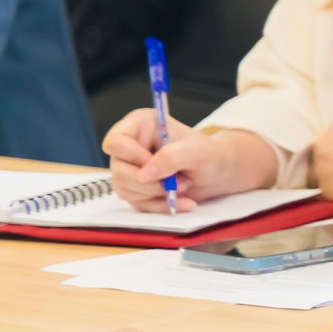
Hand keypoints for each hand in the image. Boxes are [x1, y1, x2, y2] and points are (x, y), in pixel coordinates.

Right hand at [103, 111, 274, 211]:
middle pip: (118, 171)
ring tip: (184, 185)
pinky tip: (181, 201)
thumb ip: (172, 157)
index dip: (132, 156)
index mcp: (141, 125)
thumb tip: (144, 174)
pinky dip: (160, 206)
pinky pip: (137, 204)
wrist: (217, 173)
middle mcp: (131, 146)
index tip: (154, 163)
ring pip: (125, 190)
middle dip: (151, 182)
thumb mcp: (198, 152)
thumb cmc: (209, 154)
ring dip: (157, 194)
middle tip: (180, 180)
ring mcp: (130, 168)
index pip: (115, 141)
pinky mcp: (135, 188)